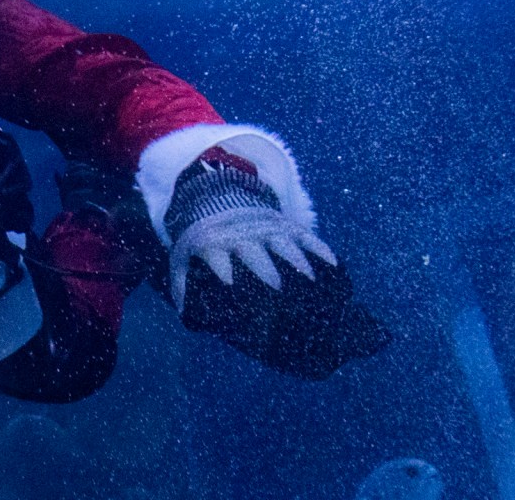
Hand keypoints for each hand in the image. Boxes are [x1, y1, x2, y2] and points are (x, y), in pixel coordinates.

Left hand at [163, 162, 335, 308]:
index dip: (221, 268)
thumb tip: (185, 315)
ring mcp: (267, 229)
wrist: (219, 201)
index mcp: (215, 243)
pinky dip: (319, 249)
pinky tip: (333, 266)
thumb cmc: (203, 240)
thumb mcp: (184, 257)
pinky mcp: (288, 226)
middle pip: (255, 252)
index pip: (217, 255)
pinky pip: (307, 236)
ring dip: (296, 259)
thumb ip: (181, 286)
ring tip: (310, 281)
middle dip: (265, 268)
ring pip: (284, 243)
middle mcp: (242, 235)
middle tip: (276, 289)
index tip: (229, 284)